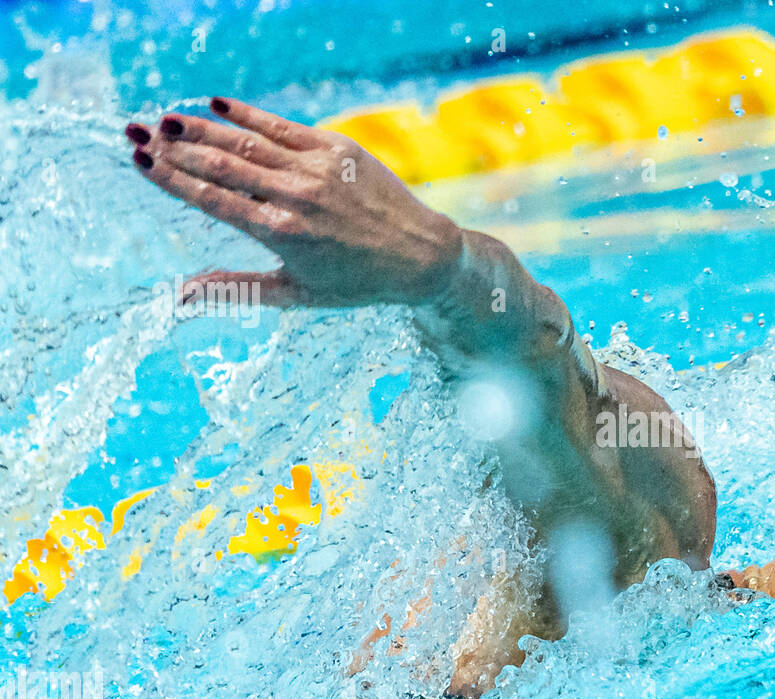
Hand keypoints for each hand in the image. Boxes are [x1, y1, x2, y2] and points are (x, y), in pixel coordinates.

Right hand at [126, 97, 461, 306]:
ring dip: (201, 126)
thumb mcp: (296, 294)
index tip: (139, 160)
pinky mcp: (338, 148)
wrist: (420, 255)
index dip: (171, 177)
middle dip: (173, 145)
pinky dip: (248, 114)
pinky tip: (215, 105)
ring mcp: (318, 168)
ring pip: (247, 139)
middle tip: (135, 131)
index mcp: (281, 232)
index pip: (212, 198)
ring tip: (165, 118)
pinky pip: (283, 125)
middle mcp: (296, 195)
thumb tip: (180, 298)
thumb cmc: (357, 283)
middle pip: (221, 162)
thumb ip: (236, 289)